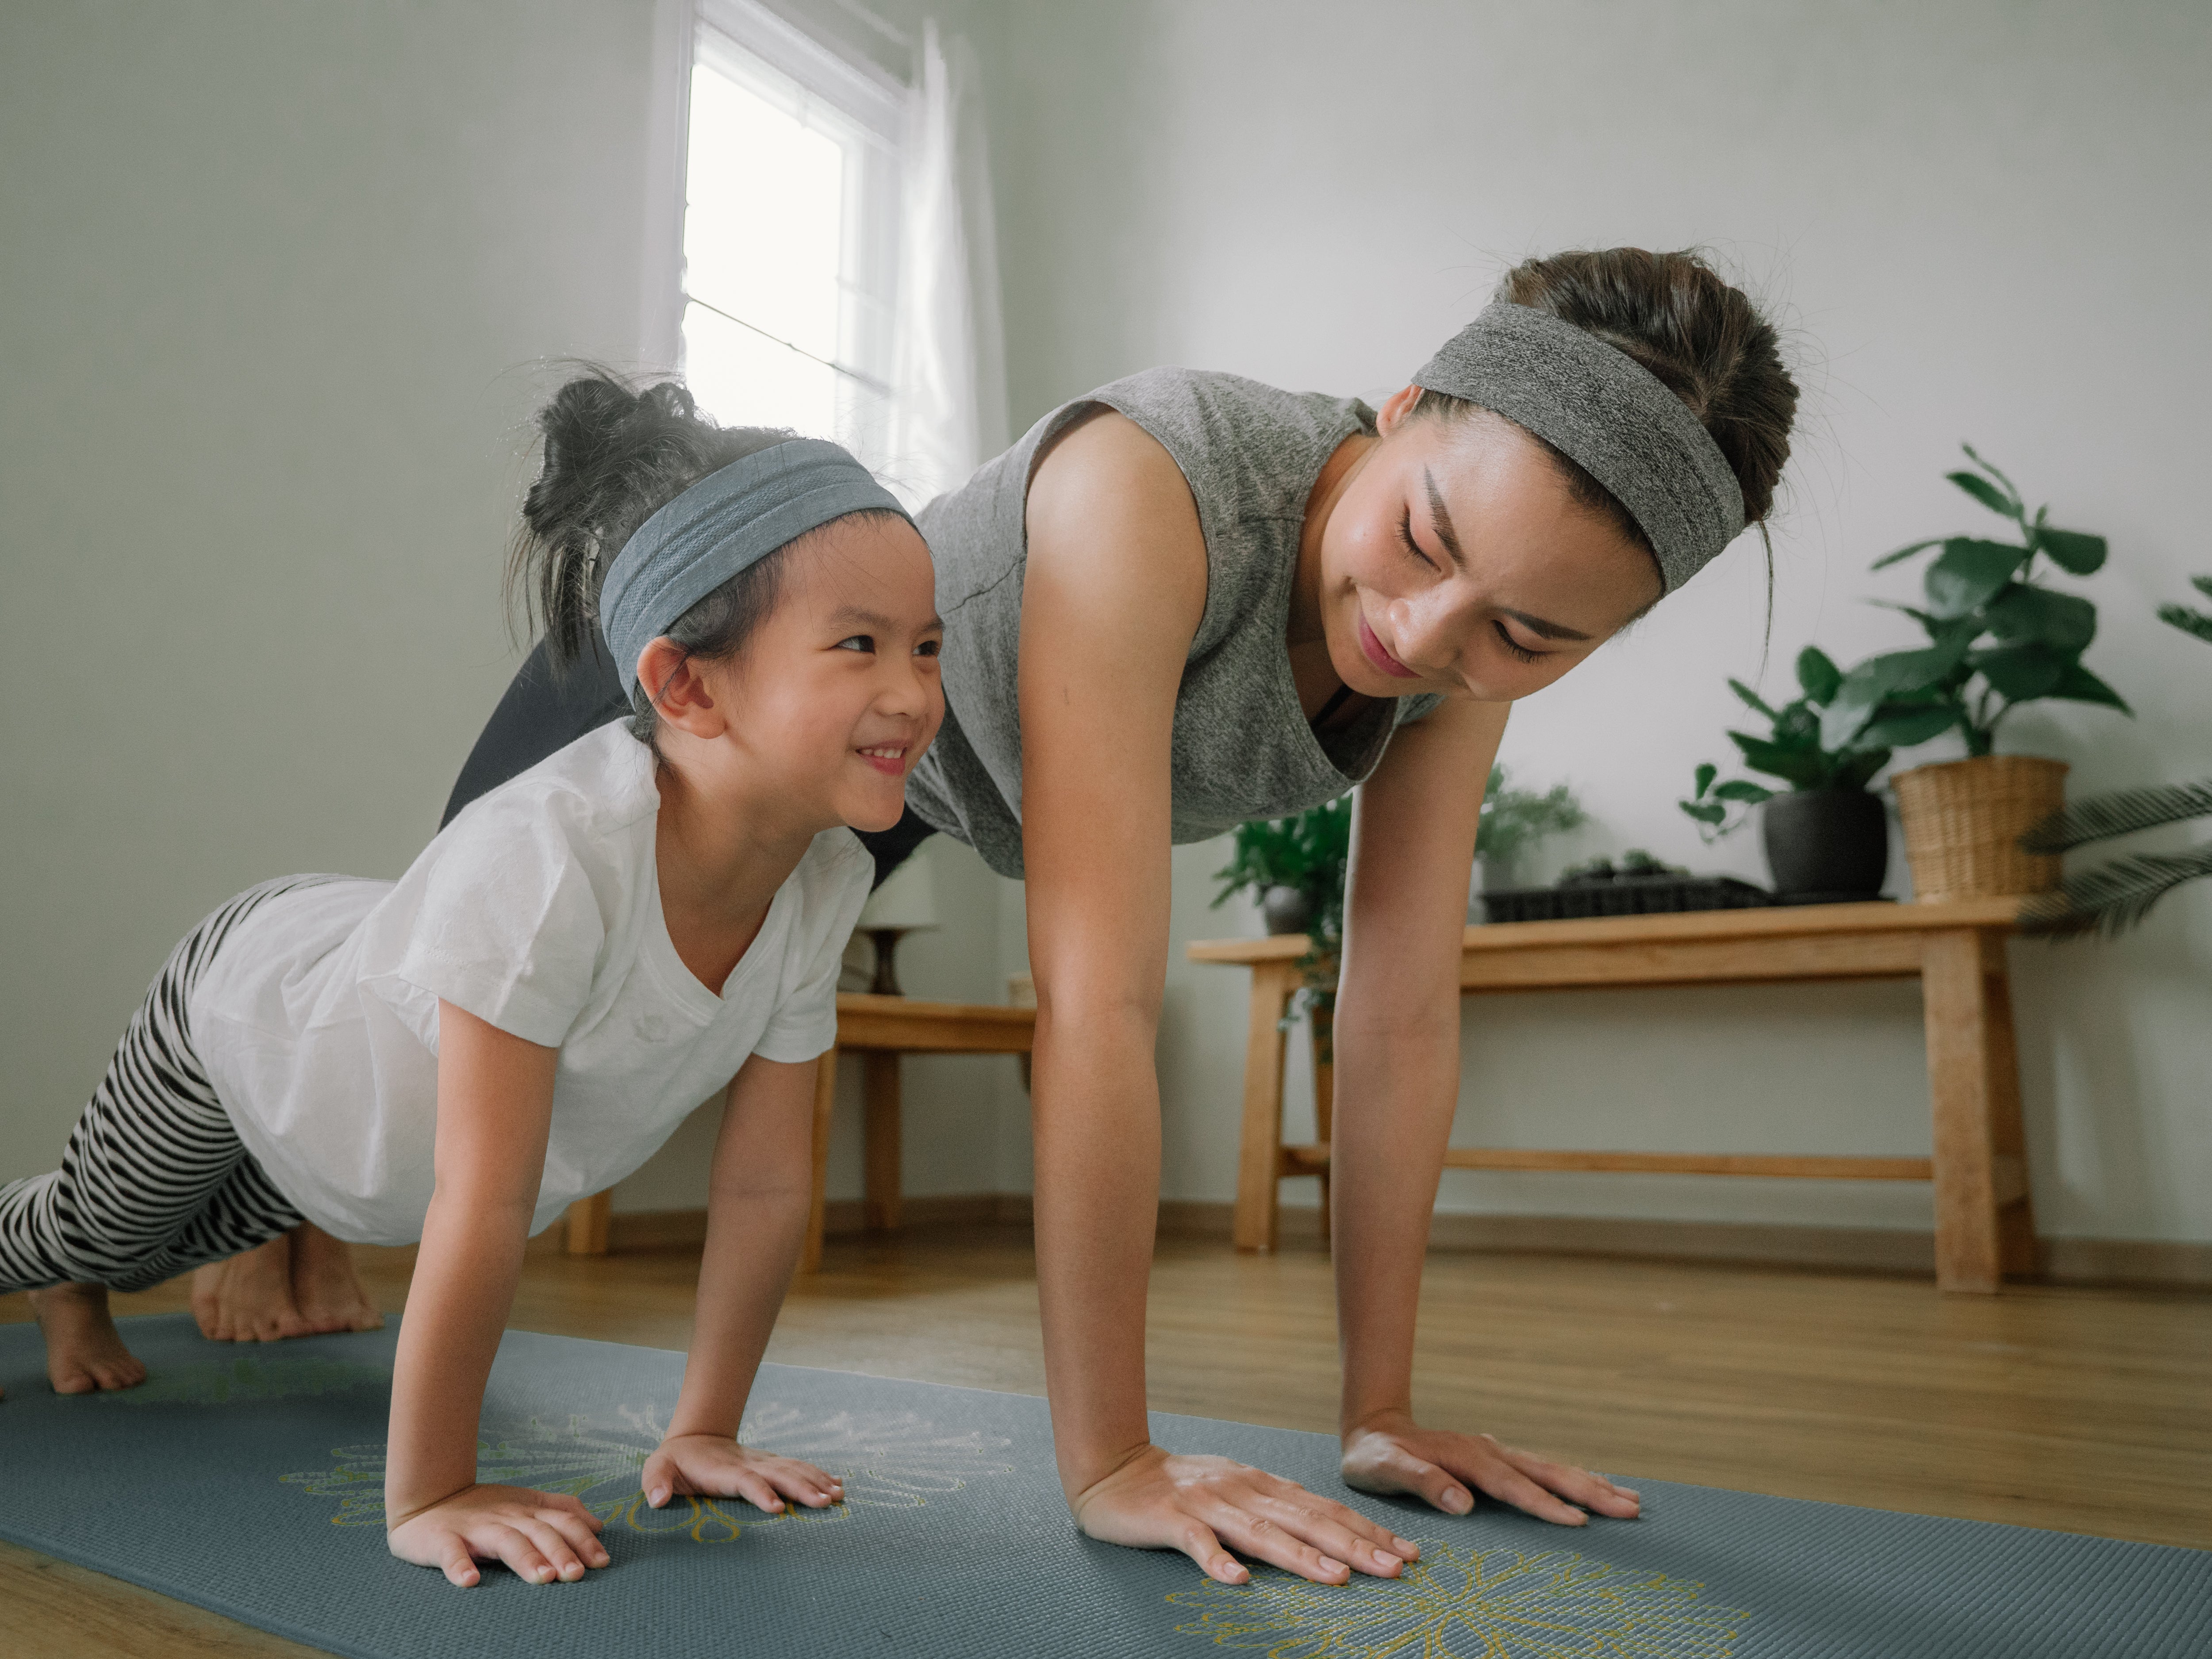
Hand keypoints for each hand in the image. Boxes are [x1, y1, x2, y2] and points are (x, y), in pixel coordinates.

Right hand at [386, 1484, 609, 1587]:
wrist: (426, 1498)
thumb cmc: (482, 1509)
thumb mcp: (526, 1505)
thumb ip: (561, 1512)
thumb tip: (598, 1525)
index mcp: (526, 1511)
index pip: (561, 1522)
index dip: (583, 1540)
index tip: (602, 1561)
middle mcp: (505, 1517)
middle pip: (538, 1532)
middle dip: (560, 1552)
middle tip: (576, 1574)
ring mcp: (474, 1528)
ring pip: (504, 1541)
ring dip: (524, 1558)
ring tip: (542, 1577)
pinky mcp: (442, 1539)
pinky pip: (451, 1552)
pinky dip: (459, 1565)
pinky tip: (469, 1580)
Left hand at [639, 1432, 844, 1515]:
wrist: (696, 1436)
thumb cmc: (675, 1460)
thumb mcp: (657, 1467)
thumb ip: (656, 1481)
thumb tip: (657, 1499)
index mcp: (724, 1470)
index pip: (745, 1481)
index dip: (761, 1493)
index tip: (777, 1508)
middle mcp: (750, 1464)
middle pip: (780, 1475)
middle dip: (803, 1488)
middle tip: (825, 1502)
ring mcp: (763, 1463)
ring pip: (794, 1470)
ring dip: (816, 1481)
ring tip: (838, 1496)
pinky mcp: (771, 1465)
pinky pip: (798, 1468)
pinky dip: (819, 1475)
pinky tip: (839, 1485)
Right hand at [1072, 1444, 1419, 1585]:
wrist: (1115, 1468)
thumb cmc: (1181, 1486)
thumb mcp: (1238, 1488)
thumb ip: (1276, 1506)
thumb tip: (1326, 1525)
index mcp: (1262, 1485)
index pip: (1325, 1510)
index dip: (1368, 1531)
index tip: (1408, 1552)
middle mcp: (1243, 1491)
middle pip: (1307, 1521)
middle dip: (1356, 1546)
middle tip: (1398, 1568)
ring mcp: (1207, 1505)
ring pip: (1262, 1533)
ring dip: (1303, 1558)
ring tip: (1339, 1579)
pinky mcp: (1171, 1520)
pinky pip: (1196, 1544)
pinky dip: (1218, 1561)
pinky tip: (1239, 1582)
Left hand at [1340, 1412, 1639, 1526]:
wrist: (1373, 1429)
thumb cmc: (1375, 1456)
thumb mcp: (1384, 1469)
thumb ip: (1421, 1481)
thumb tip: (1461, 1501)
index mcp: (1465, 1457)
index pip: (1512, 1485)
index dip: (1544, 1503)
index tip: (1577, 1521)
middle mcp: (1488, 1451)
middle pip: (1546, 1471)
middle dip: (1589, 1490)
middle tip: (1630, 1508)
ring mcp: (1496, 1453)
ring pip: (1551, 1468)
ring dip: (1589, 1483)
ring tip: (1630, 1500)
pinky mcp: (1497, 1459)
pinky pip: (1542, 1469)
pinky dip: (1572, 1478)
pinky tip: (1595, 1486)